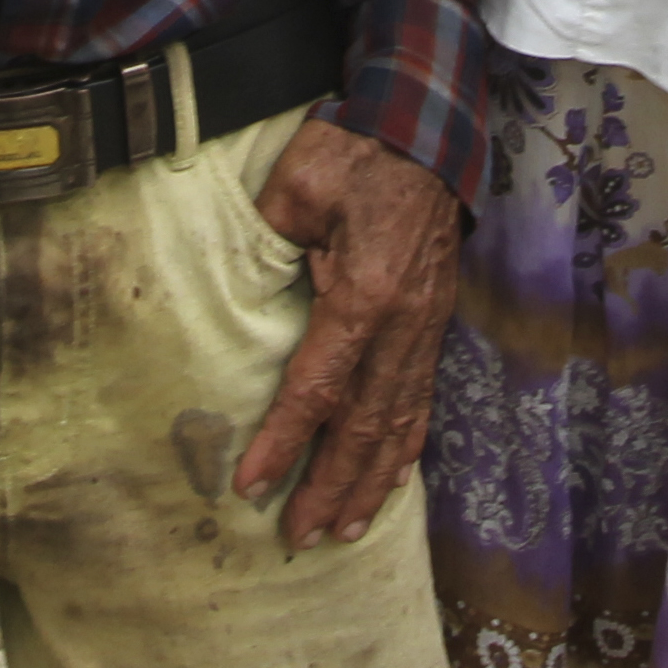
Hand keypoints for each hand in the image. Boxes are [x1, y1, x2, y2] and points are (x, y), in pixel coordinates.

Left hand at [233, 121, 462, 550]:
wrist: (426, 133)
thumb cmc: (355, 155)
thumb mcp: (296, 186)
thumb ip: (265, 241)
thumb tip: (235, 288)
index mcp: (366, 294)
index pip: (317, 387)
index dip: (283, 441)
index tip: (252, 484)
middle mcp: (403, 326)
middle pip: (363, 425)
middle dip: (328, 485)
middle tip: (295, 535)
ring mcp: (425, 330)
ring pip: (398, 424)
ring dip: (369, 483)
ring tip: (340, 531)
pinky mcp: (432, 327)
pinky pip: (419, 402)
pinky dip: (402, 450)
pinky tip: (386, 482)